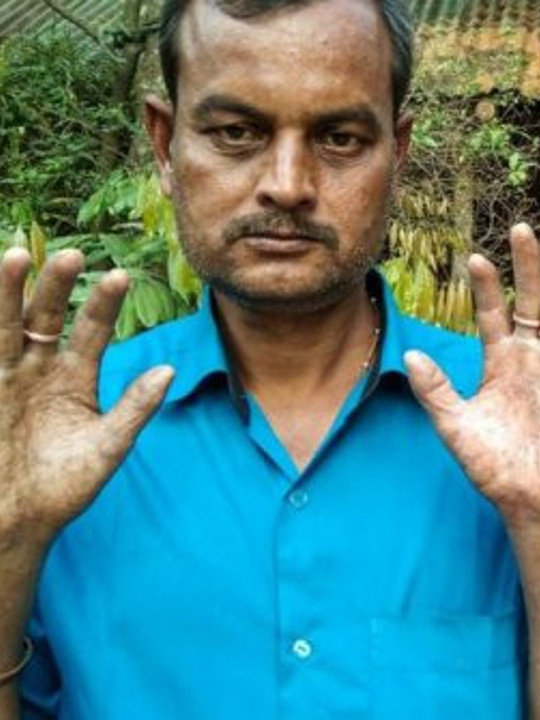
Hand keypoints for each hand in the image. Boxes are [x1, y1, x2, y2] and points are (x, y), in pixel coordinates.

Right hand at [0, 249, 172, 546]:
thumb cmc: (65, 489)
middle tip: (71, 254)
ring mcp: (3, 378)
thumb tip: (170, 370)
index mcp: (75, 378)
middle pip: (44, 317)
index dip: (103, 304)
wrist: (14, 523)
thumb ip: (135, 409)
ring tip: (16, 256)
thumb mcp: (107, 448)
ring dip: (8, 293)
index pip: (91, 331)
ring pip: (3, 326)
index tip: (119, 274)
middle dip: (55, 286)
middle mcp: (37, 370)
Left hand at [405, 224, 539, 526]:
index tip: (477, 257)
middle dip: (528, 265)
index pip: (493, 314)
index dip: (487, 287)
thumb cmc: (492, 467)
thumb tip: (408, 353)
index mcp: (498, 363)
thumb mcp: (454, 426)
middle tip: (524, 227)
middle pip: (531, 300)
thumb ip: (435, 389)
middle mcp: (529, 358)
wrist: (530, 498)